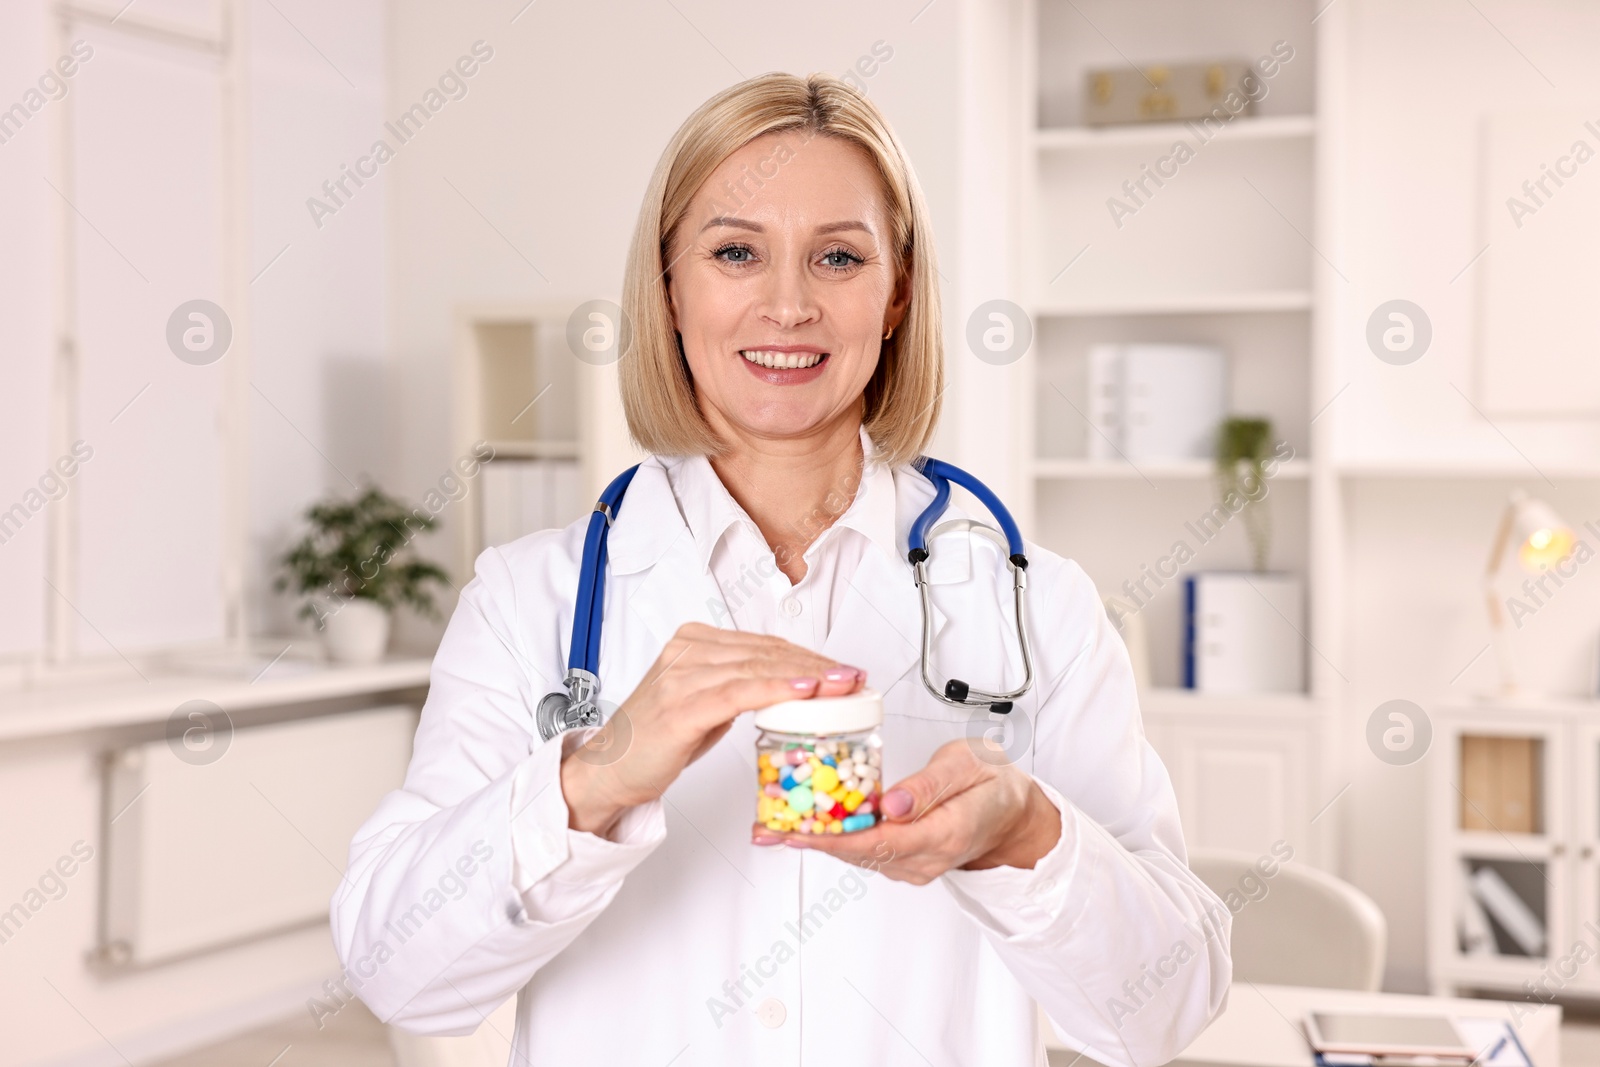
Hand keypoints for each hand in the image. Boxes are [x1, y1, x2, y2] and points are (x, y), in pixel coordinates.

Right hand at [561, 623, 862, 836]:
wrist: (608, 771)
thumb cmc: (655, 740)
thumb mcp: (703, 703)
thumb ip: (737, 687)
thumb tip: (786, 689)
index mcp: (694, 643)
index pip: (765, 644)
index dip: (809, 656)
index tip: (843, 670)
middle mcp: (687, 651)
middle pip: (767, 652)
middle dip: (817, 665)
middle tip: (855, 678)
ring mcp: (682, 676)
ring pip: (758, 667)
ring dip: (806, 677)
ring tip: (842, 686)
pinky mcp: (681, 707)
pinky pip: (738, 692)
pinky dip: (775, 690)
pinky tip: (803, 693)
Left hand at [751, 739, 1062, 882]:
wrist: (1012, 814)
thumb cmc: (993, 784)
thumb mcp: (969, 766)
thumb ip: (930, 785)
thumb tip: (892, 803)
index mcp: (945, 833)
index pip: (880, 841)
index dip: (833, 838)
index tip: (796, 832)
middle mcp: (926, 858)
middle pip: (859, 852)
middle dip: (811, 840)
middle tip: (767, 828)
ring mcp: (914, 864)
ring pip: (858, 853)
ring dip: (817, 839)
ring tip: (774, 823)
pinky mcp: (905, 860)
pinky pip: (866, 851)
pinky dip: (835, 837)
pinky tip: (808, 823)